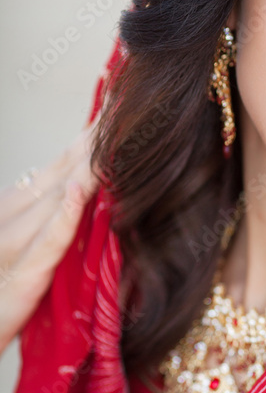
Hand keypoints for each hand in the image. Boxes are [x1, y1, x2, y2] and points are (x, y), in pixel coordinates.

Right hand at [0, 124, 99, 354]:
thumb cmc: (1, 293)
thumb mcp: (27, 250)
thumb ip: (53, 220)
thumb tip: (86, 192)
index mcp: (15, 207)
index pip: (62, 163)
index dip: (90, 134)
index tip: (119, 101)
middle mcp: (9, 216)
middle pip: (62, 170)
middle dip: (95, 138)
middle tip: (126, 100)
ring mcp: (9, 245)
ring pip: (54, 197)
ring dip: (86, 166)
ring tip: (112, 132)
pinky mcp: (20, 281)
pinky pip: (45, 244)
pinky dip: (61, 218)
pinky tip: (75, 192)